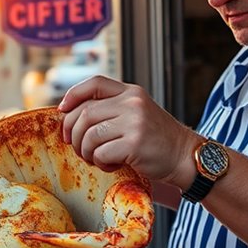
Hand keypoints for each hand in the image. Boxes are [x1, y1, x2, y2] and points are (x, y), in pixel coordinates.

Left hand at [58, 75, 197, 187]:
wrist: (185, 156)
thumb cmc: (155, 139)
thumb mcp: (136, 113)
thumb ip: (111, 109)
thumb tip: (69, 115)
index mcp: (130, 92)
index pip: (94, 83)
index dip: (72, 95)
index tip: (62, 111)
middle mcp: (132, 102)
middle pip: (84, 113)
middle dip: (74, 133)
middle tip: (78, 147)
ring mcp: (134, 122)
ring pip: (89, 135)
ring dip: (86, 151)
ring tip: (96, 158)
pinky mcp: (134, 143)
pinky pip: (100, 152)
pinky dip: (100, 162)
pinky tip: (111, 164)